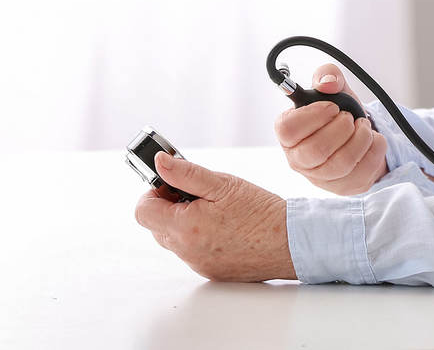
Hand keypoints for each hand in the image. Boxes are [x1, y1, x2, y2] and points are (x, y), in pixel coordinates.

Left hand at [134, 152, 295, 281]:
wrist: (291, 242)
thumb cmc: (261, 212)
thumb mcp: (223, 184)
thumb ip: (186, 173)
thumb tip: (160, 162)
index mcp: (184, 227)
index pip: (143, 211)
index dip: (154, 192)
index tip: (172, 183)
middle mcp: (186, 251)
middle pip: (157, 226)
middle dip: (170, 206)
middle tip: (198, 193)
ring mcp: (198, 264)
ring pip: (175, 239)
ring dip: (186, 222)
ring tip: (216, 209)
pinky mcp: (211, 271)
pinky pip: (193, 251)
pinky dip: (201, 237)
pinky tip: (226, 226)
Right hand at [274, 64, 389, 194]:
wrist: (359, 134)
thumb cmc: (339, 113)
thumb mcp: (335, 89)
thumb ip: (328, 76)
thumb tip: (327, 82)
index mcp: (289, 134)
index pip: (287, 129)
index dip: (312, 116)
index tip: (332, 107)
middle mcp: (299, 159)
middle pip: (316, 150)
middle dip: (341, 128)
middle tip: (350, 117)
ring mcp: (320, 178)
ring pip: (341, 163)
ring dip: (360, 138)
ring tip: (363, 126)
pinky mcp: (343, 187)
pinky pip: (363, 171)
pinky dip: (374, 149)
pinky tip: (373, 139)